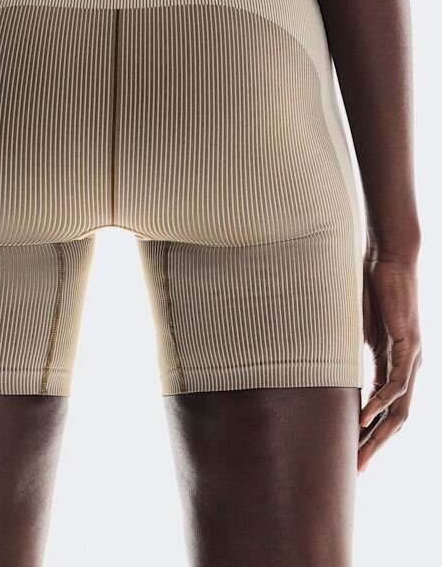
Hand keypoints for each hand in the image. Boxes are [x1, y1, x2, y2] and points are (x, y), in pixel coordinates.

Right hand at [358, 247, 421, 473]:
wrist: (391, 259)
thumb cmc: (370, 286)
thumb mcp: (353, 326)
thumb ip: (345, 347)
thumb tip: (319, 360)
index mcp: (391, 364)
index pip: (382, 410)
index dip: (367, 434)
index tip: (349, 455)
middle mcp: (406, 368)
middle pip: (394, 420)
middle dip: (374, 446)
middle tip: (355, 471)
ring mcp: (411, 359)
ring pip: (399, 409)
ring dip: (378, 434)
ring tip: (359, 454)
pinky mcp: (409, 346)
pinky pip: (396, 383)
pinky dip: (380, 403)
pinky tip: (364, 417)